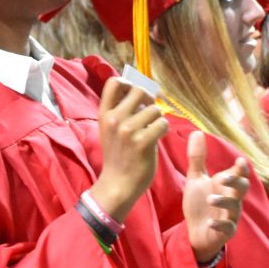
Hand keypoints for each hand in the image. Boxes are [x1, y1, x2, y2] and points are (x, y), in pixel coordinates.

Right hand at [89, 76, 167, 219]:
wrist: (117, 184)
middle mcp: (115, 119)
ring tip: (153, 129)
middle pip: (140, 90)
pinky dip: (163, 129)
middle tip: (150, 112)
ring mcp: (128, 130)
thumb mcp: (110, 131)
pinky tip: (157, 138)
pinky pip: (162, 124)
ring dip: (158, 118)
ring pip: (155, 109)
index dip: (129, 83)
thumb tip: (142, 93)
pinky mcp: (142, 142)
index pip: (114, 83)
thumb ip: (121, 112)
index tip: (135, 95)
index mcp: (104, 114)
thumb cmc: (117, 156)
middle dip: (149, 99)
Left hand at [180, 132, 249, 263]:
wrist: (195, 232)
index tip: (239, 161)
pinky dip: (219, 226)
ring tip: (210, 199)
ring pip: (235, 208)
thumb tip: (196, 132)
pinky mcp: (226, 232)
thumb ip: (197, 158)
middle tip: (223, 178)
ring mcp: (230, 216)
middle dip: (236, 182)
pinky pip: (227, 228)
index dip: (241, 168)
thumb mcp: (196, 179)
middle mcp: (232, 199)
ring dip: (224, 202)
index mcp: (227, 185)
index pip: (239, 173)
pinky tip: (210, 223)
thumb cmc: (199, 204)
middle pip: (242, 188)